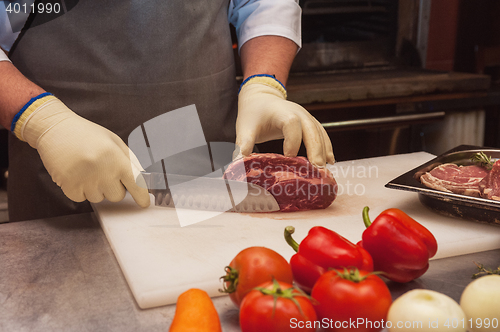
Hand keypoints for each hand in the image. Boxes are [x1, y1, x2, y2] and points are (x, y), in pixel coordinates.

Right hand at [18, 96, 149, 206]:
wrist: (55, 129)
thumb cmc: (87, 135)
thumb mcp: (114, 142)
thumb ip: (130, 160)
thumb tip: (143, 179)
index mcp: (116, 158)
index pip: (136, 183)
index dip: (142, 196)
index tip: (144, 203)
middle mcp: (102, 171)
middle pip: (117, 196)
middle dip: (114, 187)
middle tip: (104, 171)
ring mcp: (85, 180)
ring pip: (99, 199)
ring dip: (96, 188)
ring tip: (87, 170)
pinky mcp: (68, 186)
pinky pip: (82, 199)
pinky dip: (80, 190)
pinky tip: (77, 174)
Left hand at [234, 76, 334, 166]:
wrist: (261, 98)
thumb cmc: (253, 114)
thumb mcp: (244, 128)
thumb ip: (242, 145)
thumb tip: (238, 166)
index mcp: (281, 112)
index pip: (291, 123)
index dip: (292, 139)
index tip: (288, 156)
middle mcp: (298, 112)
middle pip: (311, 129)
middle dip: (315, 149)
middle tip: (316, 170)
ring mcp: (307, 117)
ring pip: (320, 133)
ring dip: (323, 151)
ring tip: (323, 172)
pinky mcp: (310, 123)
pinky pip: (323, 134)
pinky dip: (327, 148)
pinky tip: (330, 162)